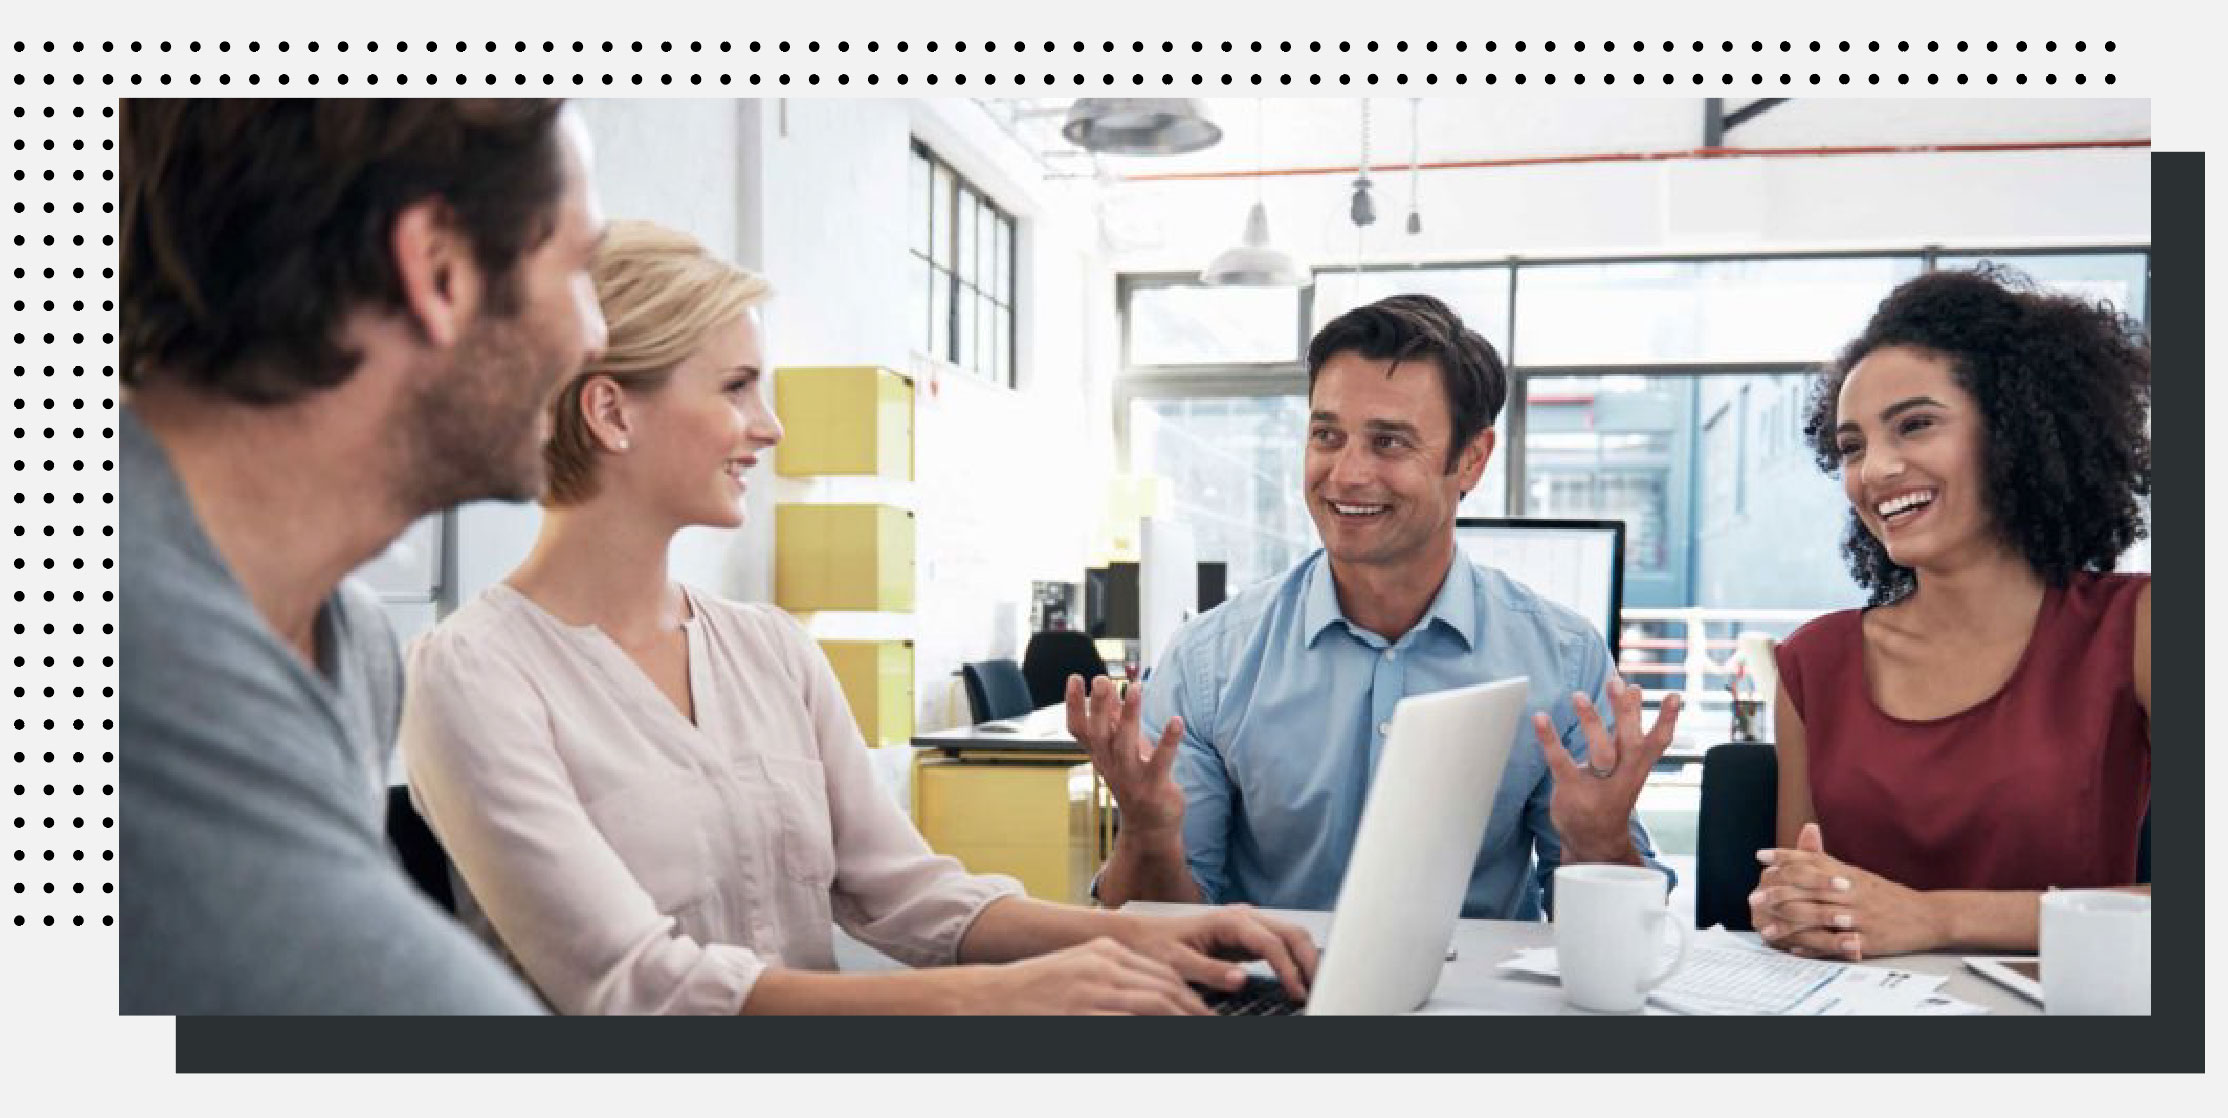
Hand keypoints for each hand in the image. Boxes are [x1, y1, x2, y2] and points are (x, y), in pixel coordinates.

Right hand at [959, 937, 1210, 1014]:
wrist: (987, 997)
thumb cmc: (1031, 989)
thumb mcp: (1077, 969)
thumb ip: (1112, 978)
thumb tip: (1149, 998)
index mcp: (1105, 950)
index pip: (1162, 973)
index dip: (1189, 997)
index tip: (1205, 1014)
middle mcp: (1103, 965)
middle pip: (1166, 989)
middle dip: (1194, 1013)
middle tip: (1213, 1028)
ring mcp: (1093, 990)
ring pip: (1155, 1006)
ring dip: (1181, 1022)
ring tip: (1199, 1036)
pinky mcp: (1082, 1014)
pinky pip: (1129, 1025)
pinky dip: (1151, 1033)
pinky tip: (1163, 1043)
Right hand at [1066, 674, 1185, 835]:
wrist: (1149, 828)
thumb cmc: (1137, 781)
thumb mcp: (1122, 749)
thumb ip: (1114, 719)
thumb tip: (1106, 686)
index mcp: (1100, 755)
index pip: (1079, 729)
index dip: (1075, 705)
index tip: (1076, 677)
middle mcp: (1111, 765)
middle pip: (1099, 734)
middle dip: (1099, 707)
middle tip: (1101, 680)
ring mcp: (1131, 777)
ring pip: (1126, 745)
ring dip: (1131, 716)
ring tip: (1136, 689)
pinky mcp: (1154, 787)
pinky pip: (1161, 761)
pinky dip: (1168, 741)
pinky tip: (1176, 721)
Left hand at [1116, 904, 1320, 1002]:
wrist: (1142, 935)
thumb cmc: (1156, 946)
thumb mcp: (1177, 963)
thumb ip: (1209, 971)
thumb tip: (1241, 979)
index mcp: (1229, 920)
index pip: (1272, 943)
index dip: (1289, 969)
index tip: (1297, 993)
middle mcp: (1244, 916)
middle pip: (1293, 933)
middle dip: (1310, 961)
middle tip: (1318, 990)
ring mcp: (1248, 923)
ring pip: (1292, 935)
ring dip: (1307, 958)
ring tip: (1314, 987)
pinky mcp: (1248, 935)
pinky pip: (1281, 943)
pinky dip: (1296, 959)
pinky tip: (1298, 980)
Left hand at [1531, 677, 1679, 863]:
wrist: (1595, 841)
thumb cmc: (1610, 792)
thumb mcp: (1626, 764)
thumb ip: (1628, 729)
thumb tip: (1635, 689)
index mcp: (1637, 767)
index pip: (1658, 743)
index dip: (1668, 721)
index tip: (1674, 696)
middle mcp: (1622, 775)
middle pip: (1629, 743)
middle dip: (1626, 713)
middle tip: (1617, 683)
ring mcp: (1597, 784)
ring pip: (1600, 753)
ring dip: (1591, 722)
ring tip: (1579, 695)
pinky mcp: (1571, 790)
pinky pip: (1560, 762)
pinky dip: (1549, 739)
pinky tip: (1540, 718)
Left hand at [1751, 823, 1947, 960]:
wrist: (1927, 915)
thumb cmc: (1887, 895)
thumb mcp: (1859, 874)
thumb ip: (1829, 861)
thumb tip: (1806, 836)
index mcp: (1849, 874)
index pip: (1813, 861)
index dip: (1785, 857)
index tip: (1761, 856)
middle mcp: (1852, 892)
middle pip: (1809, 889)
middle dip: (1778, 893)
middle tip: (1754, 897)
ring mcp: (1859, 917)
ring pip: (1817, 918)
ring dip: (1788, 925)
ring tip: (1766, 930)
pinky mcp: (1866, 940)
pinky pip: (1834, 945)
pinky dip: (1812, 948)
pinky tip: (1793, 949)